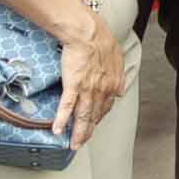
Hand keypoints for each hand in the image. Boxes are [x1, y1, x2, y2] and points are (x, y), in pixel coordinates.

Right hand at [50, 18, 126, 149]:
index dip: (99, 118)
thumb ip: (119, 77)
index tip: (94, 124)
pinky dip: (62, 119)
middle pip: (94, 115)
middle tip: (82, 143)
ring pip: (83, 116)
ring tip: (74, 144)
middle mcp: (102, 90)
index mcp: (112, 84)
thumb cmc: (102, 41)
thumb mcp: (118, 59)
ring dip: (78, 132)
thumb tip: (120, 92)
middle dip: (88, 132)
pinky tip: (58, 130)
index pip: (106, 107)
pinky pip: (67, 106)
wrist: (89, 34)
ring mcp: (87, 89)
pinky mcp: (73, 85)